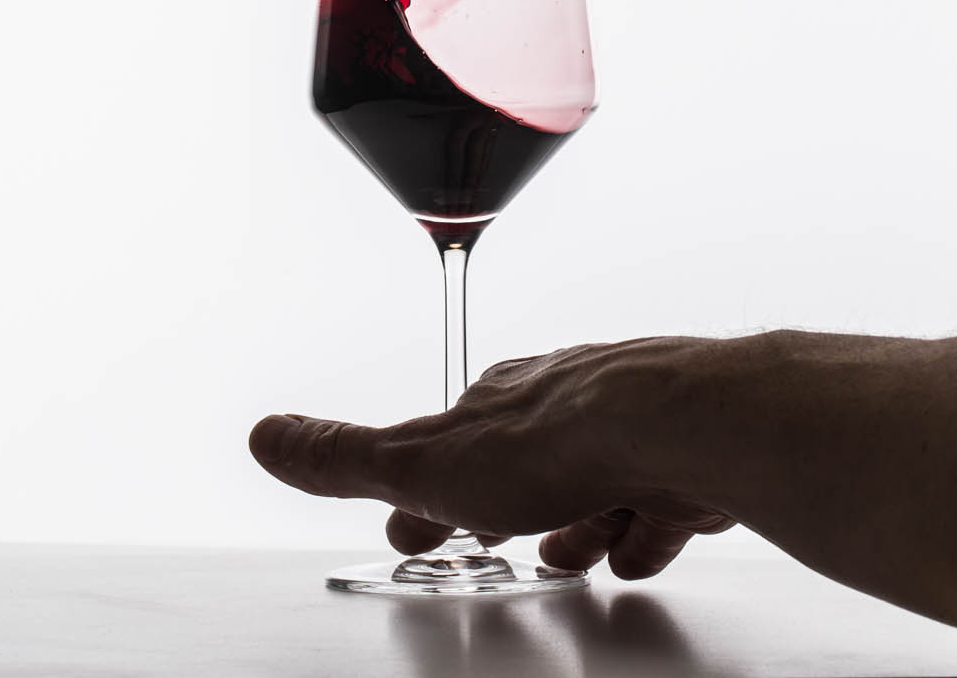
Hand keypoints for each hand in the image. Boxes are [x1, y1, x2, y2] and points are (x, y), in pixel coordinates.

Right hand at [248, 337, 734, 578]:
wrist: (679, 426)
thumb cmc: (560, 440)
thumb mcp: (421, 462)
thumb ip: (342, 458)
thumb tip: (268, 437)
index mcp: (497, 403)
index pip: (452, 444)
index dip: (431, 486)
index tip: (418, 516)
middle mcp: (565, 406)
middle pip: (529, 461)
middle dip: (511, 504)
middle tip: (500, 536)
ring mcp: (632, 432)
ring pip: (599, 481)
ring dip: (580, 521)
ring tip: (575, 554)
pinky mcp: (688, 464)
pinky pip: (665, 500)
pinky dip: (648, 529)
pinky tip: (638, 549)